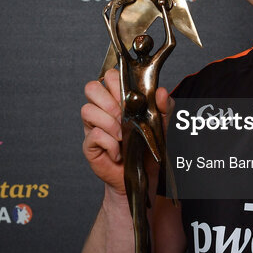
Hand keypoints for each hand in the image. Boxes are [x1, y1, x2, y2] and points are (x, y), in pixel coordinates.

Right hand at [81, 68, 170, 193]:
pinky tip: (119, 152)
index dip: (118, 83)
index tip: (132, 97)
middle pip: (91, 88)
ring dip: (109, 123)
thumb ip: (164, 107)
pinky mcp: (90, 144)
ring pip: (87, 110)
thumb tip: (161, 92)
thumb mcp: (162, 125)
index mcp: (118, 98)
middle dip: (110, 101)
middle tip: (125, 117)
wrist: (143, 176)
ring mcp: (93, 126)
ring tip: (123, 136)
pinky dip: (110, 143)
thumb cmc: (149, 147)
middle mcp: (102, 109)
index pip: (109, 76)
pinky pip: (93, 134)